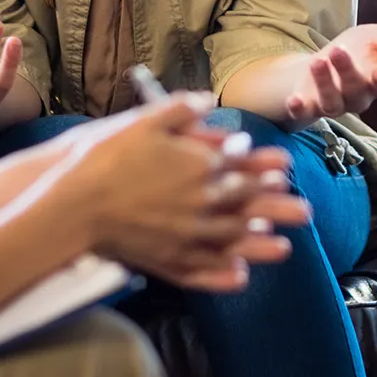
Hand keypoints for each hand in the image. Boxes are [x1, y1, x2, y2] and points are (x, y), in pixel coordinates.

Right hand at [51, 94, 309, 291]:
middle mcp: (198, 201)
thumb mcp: (143, 120)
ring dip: (261, 243)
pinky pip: (201, 268)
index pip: (240, 166)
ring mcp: (184, 233)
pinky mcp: (164, 258)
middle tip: (305, 212)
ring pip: (232, 240)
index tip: (286, 169)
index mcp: (197, 165)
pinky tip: (240, 277)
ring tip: (285, 249)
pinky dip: (223, 274)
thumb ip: (180, 108)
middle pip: (247, 205)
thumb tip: (207, 100)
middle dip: (278, 207)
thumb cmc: (104, 157)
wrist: (71, 201)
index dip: (264, 167)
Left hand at [283, 21, 376, 124]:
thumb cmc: (357, 50)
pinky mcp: (310, 107)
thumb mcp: (374, 36)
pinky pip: (305, 113)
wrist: (324, 63)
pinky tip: (294, 100)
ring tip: (317, 62)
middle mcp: (358, 97)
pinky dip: (300, 108)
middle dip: (347, 72)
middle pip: (356, 90)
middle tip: (338, 50)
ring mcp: (333, 104)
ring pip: (332, 102)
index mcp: (376, 80)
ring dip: (325, 84)